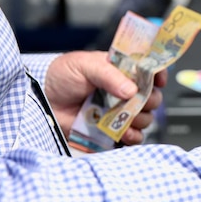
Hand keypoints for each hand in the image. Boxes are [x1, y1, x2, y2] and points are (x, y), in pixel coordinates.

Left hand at [45, 51, 167, 145]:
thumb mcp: (84, 65)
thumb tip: (131, 90)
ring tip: (123, 117)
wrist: (42, 102)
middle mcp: (125, 91)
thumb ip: (108, 75)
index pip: (150, 71)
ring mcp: (120, 111)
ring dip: (139, 119)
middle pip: (152, 96)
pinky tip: (124, 132)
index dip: (158, 74)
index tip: (158, 80)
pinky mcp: (113, 130)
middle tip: (136, 100)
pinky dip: (133, 136)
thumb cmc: (61, 77)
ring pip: (146, 117)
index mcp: (121, 71)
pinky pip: (134, 136)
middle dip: (149, 99)